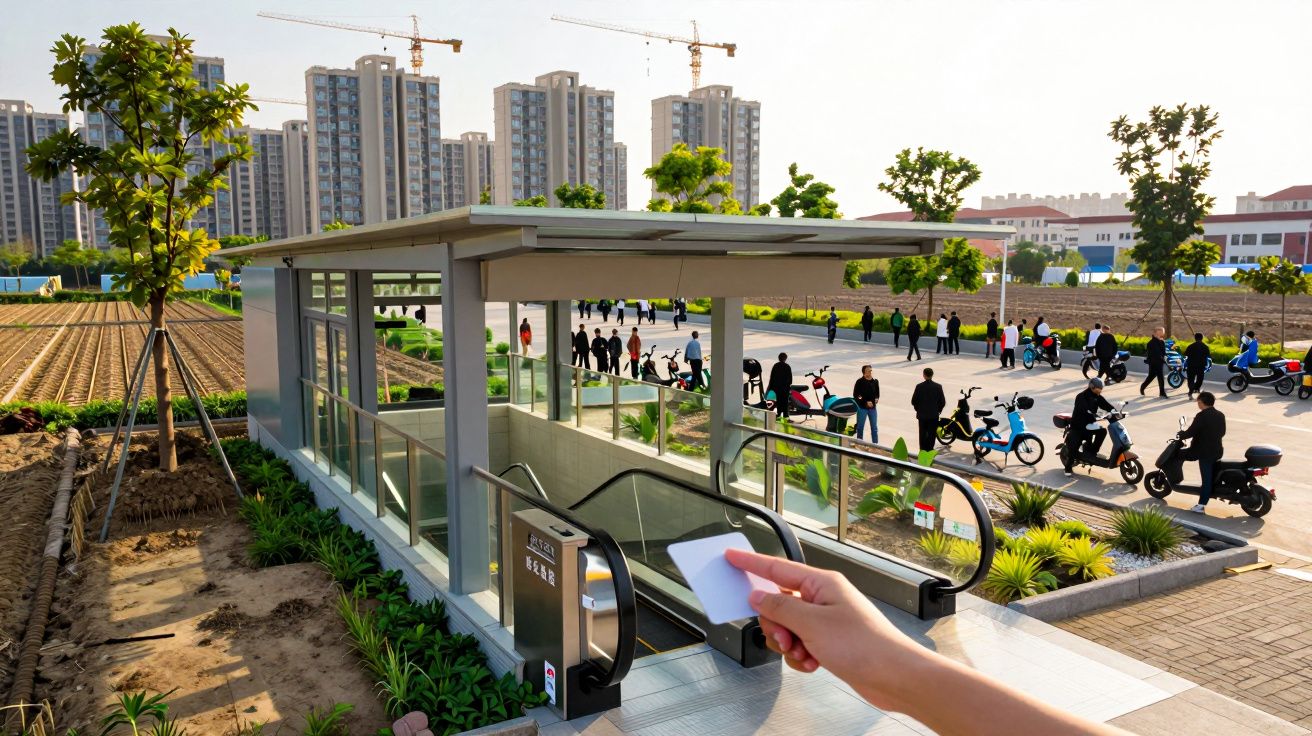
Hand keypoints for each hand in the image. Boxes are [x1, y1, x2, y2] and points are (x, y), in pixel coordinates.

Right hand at [725, 549, 917, 709]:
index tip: (732, 557)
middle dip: (775, 624)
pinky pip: (800, 644)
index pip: (776, 568)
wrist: (894, 676)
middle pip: (778, 603)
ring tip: (803, 654)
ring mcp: (826, 620)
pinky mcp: (828, 641)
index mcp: (821, 583)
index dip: (751, 563)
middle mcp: (823, 598)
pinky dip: (800, 656)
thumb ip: (780, 608)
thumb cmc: (865, 645)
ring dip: (788, 644)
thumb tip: (758, 597)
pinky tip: (813, 663)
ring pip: (787, 627)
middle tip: (784, 638)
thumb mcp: (812, 624)